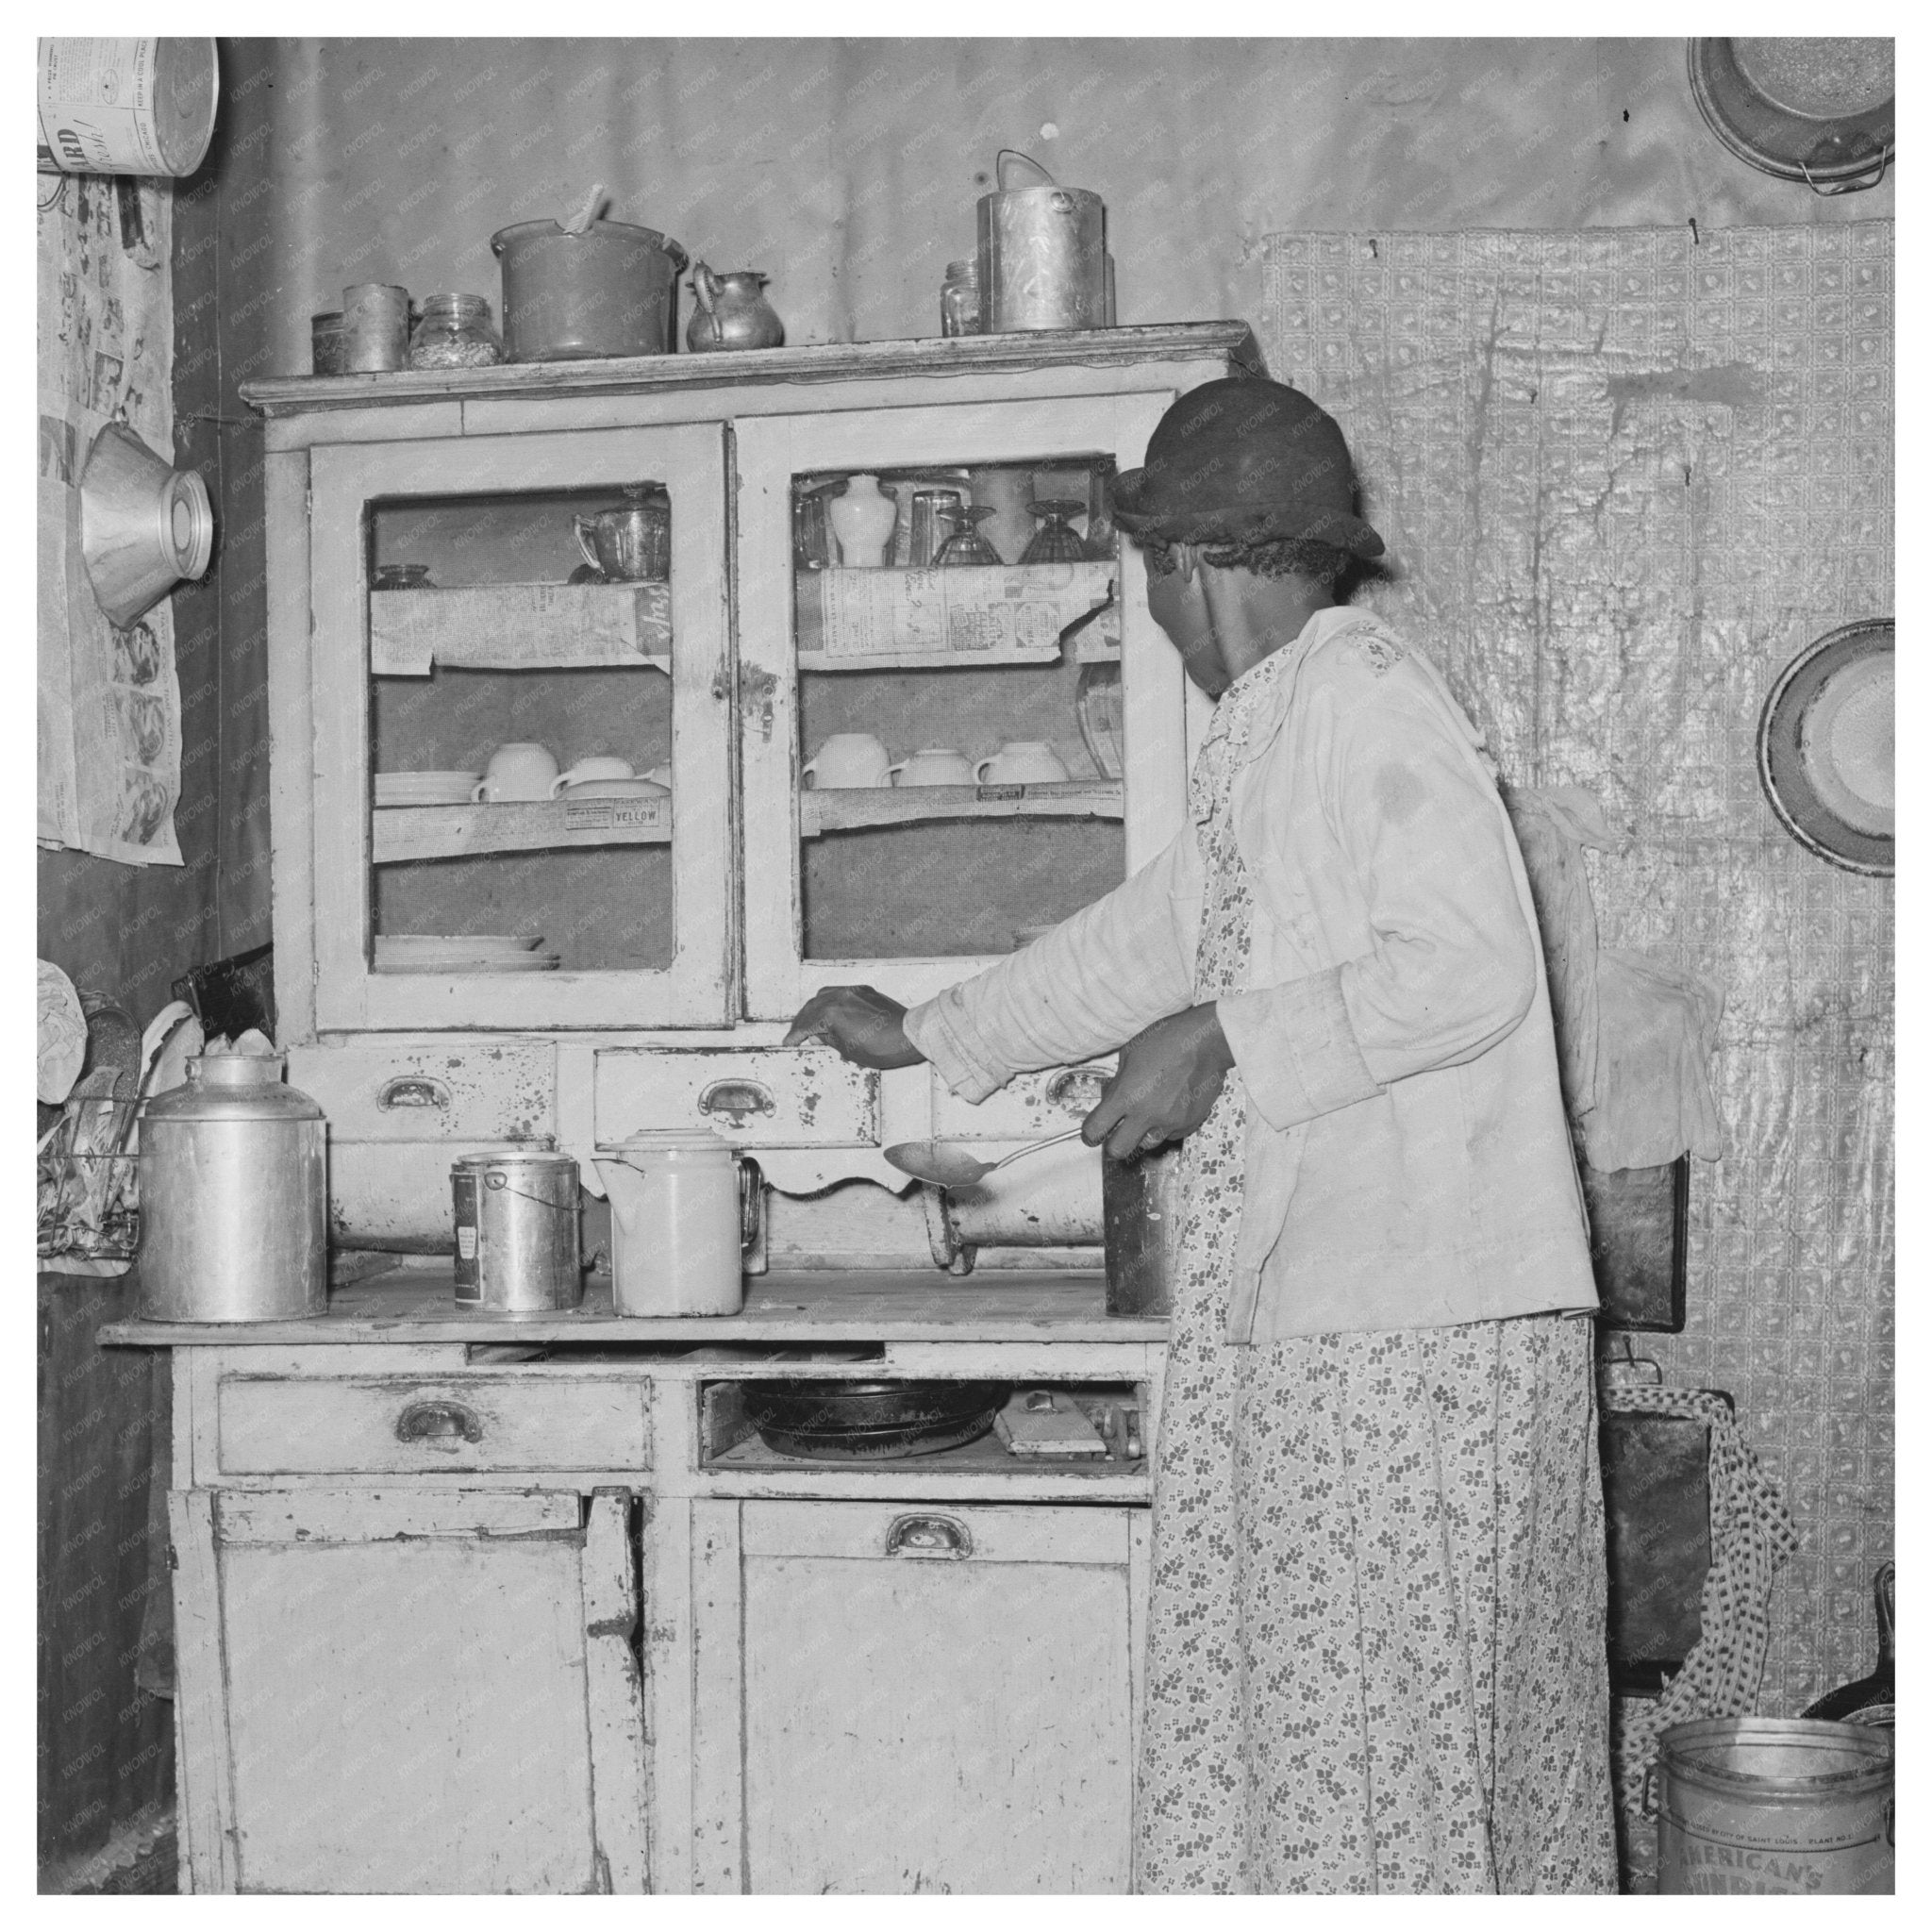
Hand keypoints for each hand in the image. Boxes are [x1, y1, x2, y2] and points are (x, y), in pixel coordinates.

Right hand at [782, 985, 925, 1069]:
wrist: (908, 1036)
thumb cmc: (882, 1047)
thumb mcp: (848, 1050)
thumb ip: (828, 1039)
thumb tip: (818, 1035)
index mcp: (831, 1013)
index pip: (806, 1024)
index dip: (795, 1035)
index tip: (789, 1041)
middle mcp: (839, 997)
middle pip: (811, 1007)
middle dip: (802, 1021)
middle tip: (797, 1033)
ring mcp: (852, 991)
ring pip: (823, 995)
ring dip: (814, 1008)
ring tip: (812, 1021)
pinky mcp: (864, 990)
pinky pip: (840, 992)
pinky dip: (830, 1001)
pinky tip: (831, 1011)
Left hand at [1081, 1004, 1233, 1160]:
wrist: (1206, 1042)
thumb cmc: (1166, 1040)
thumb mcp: (1129, 1054)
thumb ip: (1117, 1083)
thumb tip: (1111, 1099)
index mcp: (1126, 1095)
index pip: (1095, 1130)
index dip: (1090, 1133)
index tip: (1092, 1132)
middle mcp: (1146, 1114)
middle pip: (1118, 1151)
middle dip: (1113, 1144)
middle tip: (1117, 1133)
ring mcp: (1170, 1123)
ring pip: (1146, 1144)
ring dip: (1142, 1134)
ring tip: (1149, 1113)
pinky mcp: (1189, 1124)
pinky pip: (1170, 1135)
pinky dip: (1165, 1126)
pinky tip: (1170, 1106)